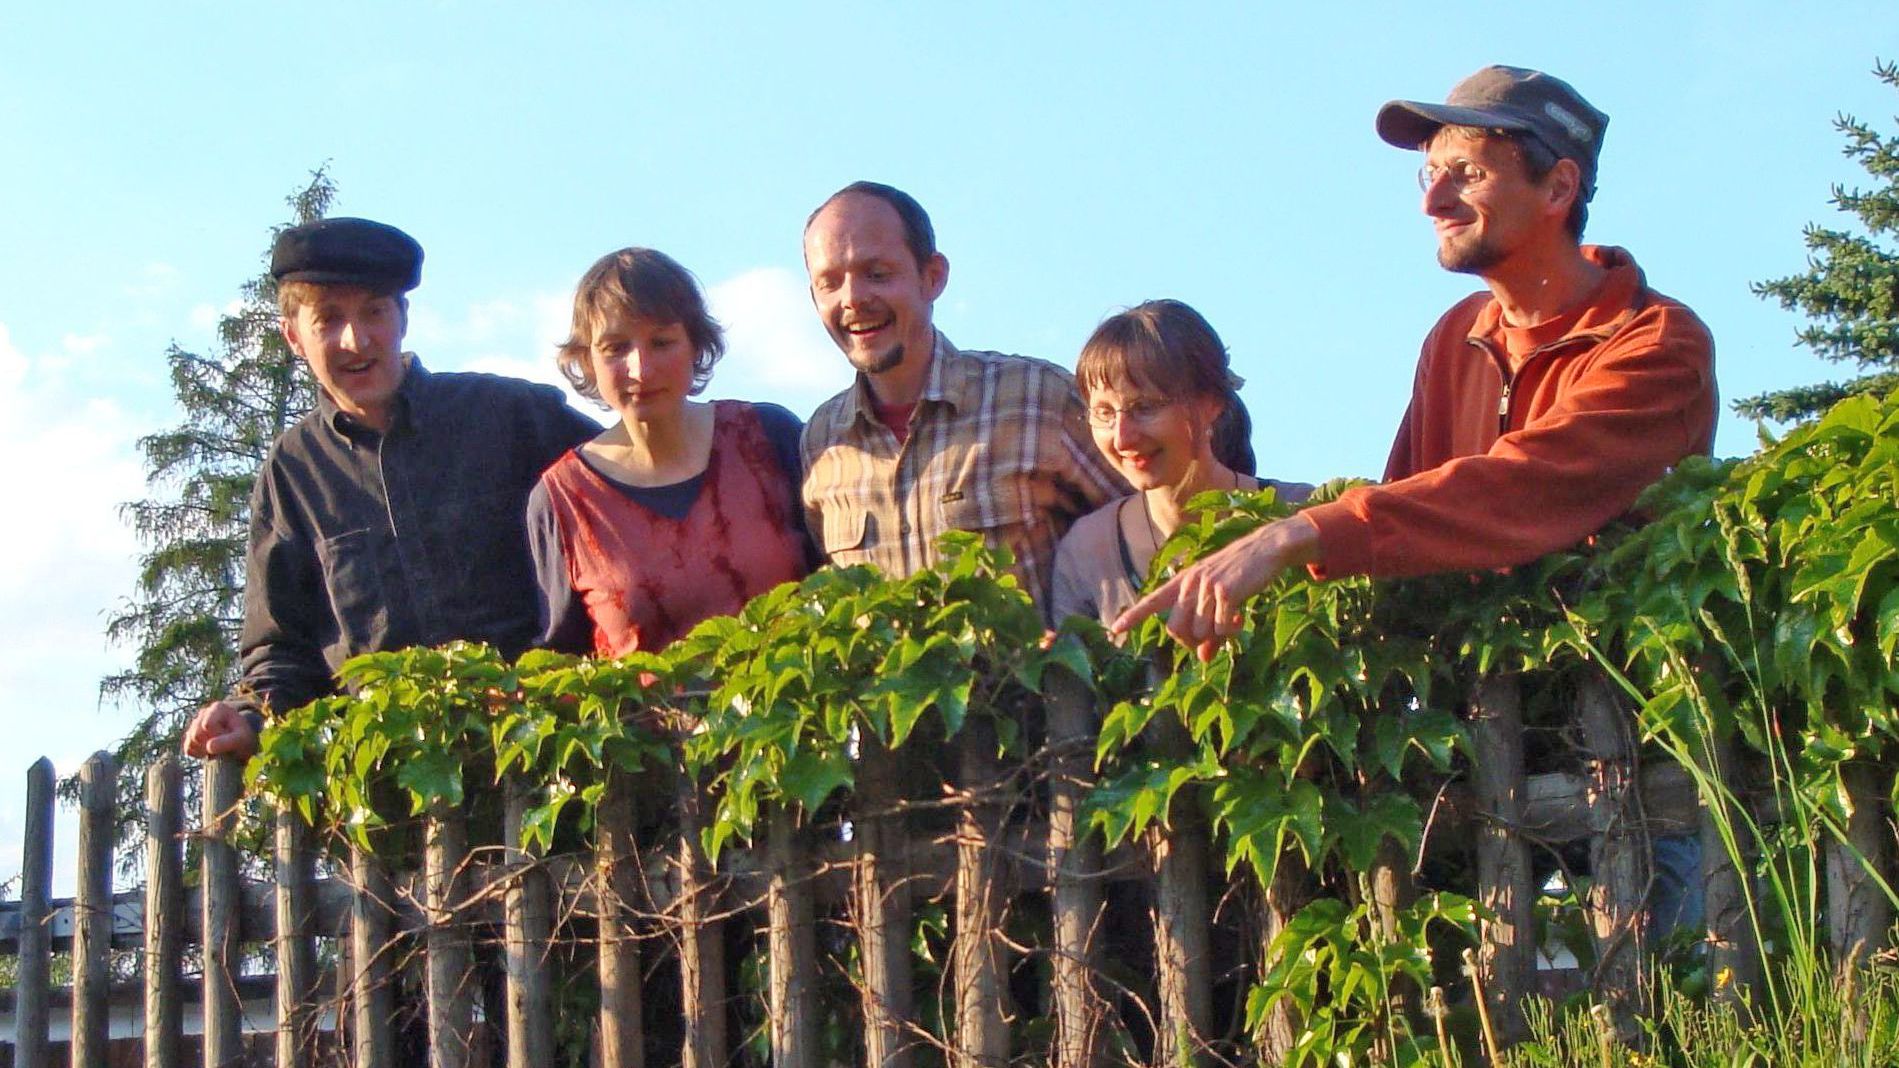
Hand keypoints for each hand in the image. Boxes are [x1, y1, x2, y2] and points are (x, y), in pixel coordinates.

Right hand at [182, 700, 258, 759]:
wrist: (241, 743)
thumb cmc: (243, 738)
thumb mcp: (242, 739)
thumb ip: (228, 741)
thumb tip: (209, 746)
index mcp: (218, 708)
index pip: (207, 725)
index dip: (218, 735)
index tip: (229, 736)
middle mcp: (204, 712)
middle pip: (196, 734)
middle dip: (209, 743)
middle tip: (224, 744)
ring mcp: (195, 724)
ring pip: (191, 741)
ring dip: (204, 749)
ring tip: (218, 747)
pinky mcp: (190, 736)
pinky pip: (188, 749)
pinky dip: (199, 753)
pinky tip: (210, 751)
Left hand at [1111, 514, 1321, 659]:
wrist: (1267, 547)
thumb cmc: (1241, 573)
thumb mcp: (1219, 598)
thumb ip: (1208, 628)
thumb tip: (1202, 659)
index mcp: (1184, 581)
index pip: (1153, 600)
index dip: (1134, 616)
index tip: (1114, 629)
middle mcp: (1190, 583)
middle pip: (1175, 629)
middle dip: (1191, 642)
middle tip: (1212, 640)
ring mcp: (1206, 586)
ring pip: (1199, 631)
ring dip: (1217, 636)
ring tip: (1233, 622)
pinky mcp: (1226, 592)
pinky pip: (1221, 628)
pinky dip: (1231, 631)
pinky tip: (1241, 618)